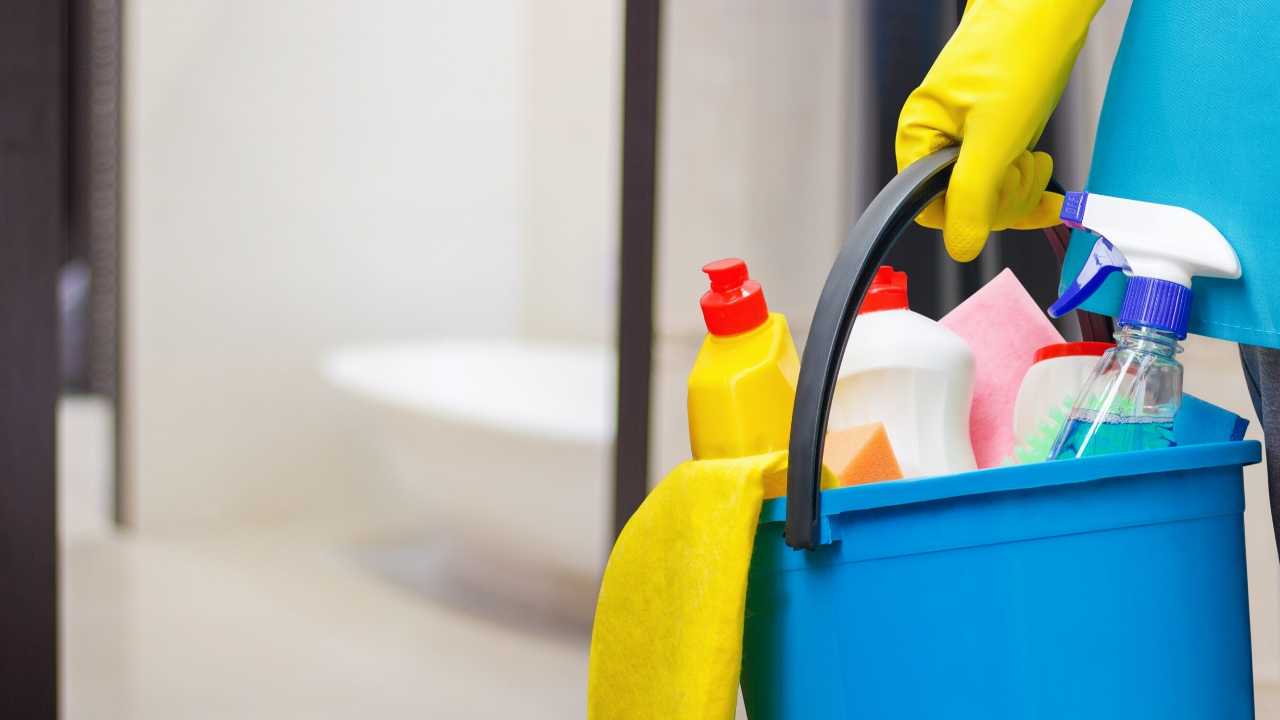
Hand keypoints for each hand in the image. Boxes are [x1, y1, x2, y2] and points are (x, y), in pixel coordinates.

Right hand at [895, 0, 1102, 261]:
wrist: (1047, 7)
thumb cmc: (1016, 49)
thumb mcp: (994, 133)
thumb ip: (973, 194)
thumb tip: (960, 246)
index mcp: (920, 137)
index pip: (932, 207)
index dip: (969, 211)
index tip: (999, 193)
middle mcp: (939, 141)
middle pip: (964, 207)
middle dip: (1004, 196)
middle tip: (1023, 165)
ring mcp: (969, 140)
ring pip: (990, 197)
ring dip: (1021, 188)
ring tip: (1035, 158)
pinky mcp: (996, 136)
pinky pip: (1007, 181)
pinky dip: (1031, 189)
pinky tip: (1050, 194)